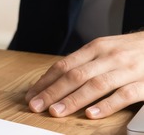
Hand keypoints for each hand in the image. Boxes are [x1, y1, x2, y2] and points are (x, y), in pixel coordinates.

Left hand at [26, 32, 143, 118]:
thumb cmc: (131, 50)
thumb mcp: (105, 49)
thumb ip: (84, 63)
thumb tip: (54, 79)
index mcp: (96, 48)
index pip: (64, 65)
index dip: (46, 81)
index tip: (31, 95)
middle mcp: (109, 57)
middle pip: (75, 76)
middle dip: (52, 92)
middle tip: (36, 106)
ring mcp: (127, 70)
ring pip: (96, 85)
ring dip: (73, 100)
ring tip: (56, 112)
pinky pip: (124, 95)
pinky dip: (107, 105)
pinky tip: (92, 114)